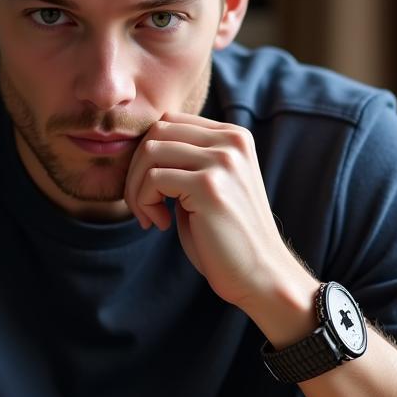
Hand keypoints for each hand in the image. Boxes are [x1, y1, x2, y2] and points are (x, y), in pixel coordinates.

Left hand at [123, 112, 317, 326]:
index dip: (149, 155)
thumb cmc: (227, 237)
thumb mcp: (208, 186)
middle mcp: (231, 141)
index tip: (152, 190)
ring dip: (137, 187)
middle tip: (143, 204)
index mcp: (234, 136)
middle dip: (136, 169)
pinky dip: (145, 203)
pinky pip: (153, 179)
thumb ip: (185, 162)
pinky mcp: (209, 186)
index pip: (170, 121)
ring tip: (150, 215)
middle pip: (157, 131)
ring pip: (150, 151)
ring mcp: (222, 161)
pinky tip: (161, 224)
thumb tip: (141, 148)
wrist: (261, 275)